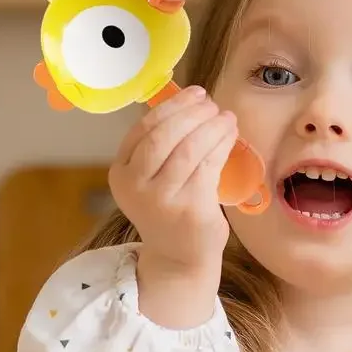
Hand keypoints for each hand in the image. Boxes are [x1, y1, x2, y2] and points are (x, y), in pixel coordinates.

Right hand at [108, 86, 236, 325]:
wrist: (179, 258)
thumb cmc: (170, 210)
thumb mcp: (152, 179)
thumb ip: (160, 148)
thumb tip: (192, 103)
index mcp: (121, 173)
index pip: (143, 129)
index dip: (172, 106)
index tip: (195, 94)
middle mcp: (135, 186)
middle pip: (164, 135)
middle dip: (192, 113)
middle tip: (213, 105)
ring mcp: (162, 199)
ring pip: (189, 148)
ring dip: (211, 126)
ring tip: (226, 118)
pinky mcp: (189, 208)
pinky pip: (208, 165)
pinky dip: (221, 144)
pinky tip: (230, 136)